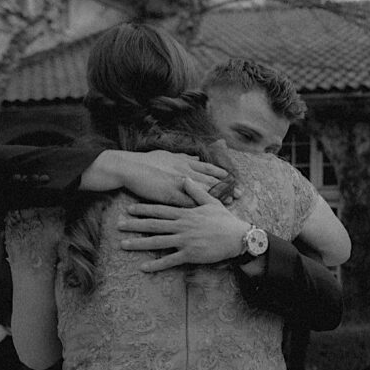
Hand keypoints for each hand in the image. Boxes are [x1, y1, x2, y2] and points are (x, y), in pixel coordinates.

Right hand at [83, 150, 232, 206]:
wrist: (129, 167)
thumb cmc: (146, 161)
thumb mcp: (168, 154)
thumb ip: (184, 156)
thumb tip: (196, 157)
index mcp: (185, 162)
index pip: (208, 168)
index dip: (222, 175)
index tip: (234, 180)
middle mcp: (186, 172)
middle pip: (211, 180)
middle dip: (226, 188)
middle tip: (240, 194)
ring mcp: (179, 184)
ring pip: (203, 192)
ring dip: (217, 198)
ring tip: (230, 205)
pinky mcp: (171, 196)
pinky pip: (188, 203)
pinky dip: (200, 208)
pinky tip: (209, 215)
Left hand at [118, 178, 248, 271]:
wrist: (238, 237)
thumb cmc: (225, 220)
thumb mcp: (212, 202)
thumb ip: (196, 191)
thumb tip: (186, 178)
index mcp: (186, 214)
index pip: (160, 210)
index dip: (143, 209)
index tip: (129, 209)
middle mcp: (182, 226)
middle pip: (154, 225)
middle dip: (134, 225)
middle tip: (118, 225)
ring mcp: (185, 241)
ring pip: (157, 242)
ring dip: (139, 243)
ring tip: (123, 244)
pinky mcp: (190, 254)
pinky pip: (170, 260)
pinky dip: (156, 265)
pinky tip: (143, 267)